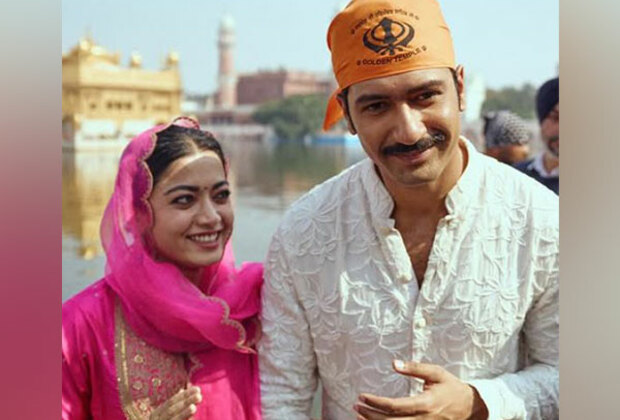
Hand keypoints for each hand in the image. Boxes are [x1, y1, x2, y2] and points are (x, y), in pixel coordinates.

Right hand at [149, 386, 201, 419]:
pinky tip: (191, 419)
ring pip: (173, 419)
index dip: (184, 395)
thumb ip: (175, 405)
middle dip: (185, 402)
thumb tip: (182, 390)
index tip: (198, 389)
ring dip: (183, 413)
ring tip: (193, 407)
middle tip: (199, 396)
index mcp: (156, 414)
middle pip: (172, 410)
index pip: (171, 402)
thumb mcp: (165, 415)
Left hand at [353, 360, 487, 419]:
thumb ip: (415, 368)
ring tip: (359, 416)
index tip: (362, 396)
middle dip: (370, 416)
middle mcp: (423, 419)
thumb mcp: (436, 373)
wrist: (471, 407)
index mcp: (425, 404)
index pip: (395, 406)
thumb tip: (394, 363)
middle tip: (355, 406)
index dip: (376, 403)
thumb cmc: (451, 387)